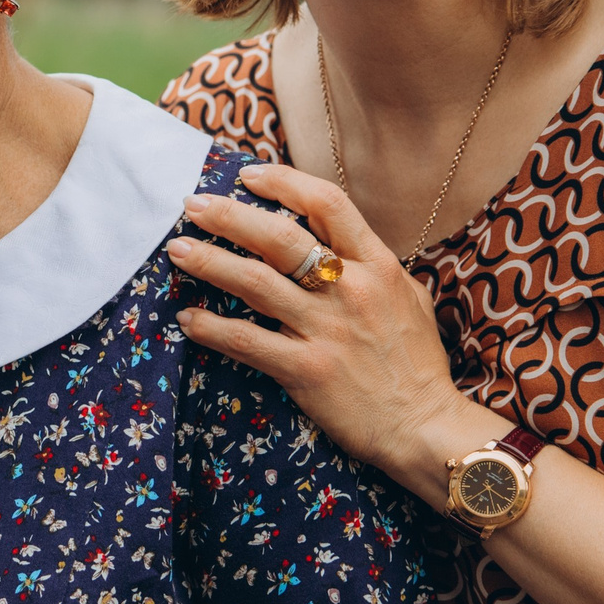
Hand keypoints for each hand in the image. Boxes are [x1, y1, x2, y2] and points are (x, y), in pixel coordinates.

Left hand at [166, 163, 489, 499]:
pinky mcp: (307, 370)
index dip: (284, 183)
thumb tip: (339, 240)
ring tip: (177, 249)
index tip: (248, 176)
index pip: (328, 204)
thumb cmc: (418, 365)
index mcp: (379, 266)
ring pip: (256, 283)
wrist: (426, 427)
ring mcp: (327, 330)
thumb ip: (374, 267)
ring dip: (210, 263)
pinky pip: (249, 342)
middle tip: (192, 204)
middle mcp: (351, 291)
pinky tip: (187, 319)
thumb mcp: (410, 299)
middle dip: (230, 216)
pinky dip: (213, 329)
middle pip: (281, 237)